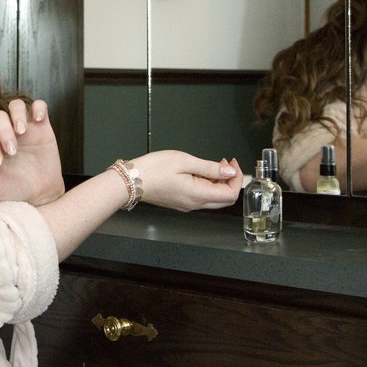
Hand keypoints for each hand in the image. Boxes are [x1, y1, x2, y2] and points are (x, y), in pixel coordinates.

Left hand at [0, 99, 64, 205]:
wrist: (39, 194)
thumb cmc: (14, 190)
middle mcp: (5, 132)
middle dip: (3, 132)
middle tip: (12, 152)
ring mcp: (24, 127)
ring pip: (16, 105)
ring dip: (17, 115)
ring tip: (22, 131)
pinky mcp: (42, 126)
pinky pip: (39, 106)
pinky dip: (38, 108)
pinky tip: (38, 119)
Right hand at [127, 151, 241, 211]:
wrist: (130, 181)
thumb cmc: (153, 169)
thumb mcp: (184, 161)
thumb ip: (209, 167)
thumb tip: (229, 171)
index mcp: (198, 194)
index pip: (230, 194)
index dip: (236, 178)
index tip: (232, 163)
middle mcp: (195, 204)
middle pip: (224, 199)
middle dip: (230, 180)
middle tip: (226, 163)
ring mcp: (187, 205)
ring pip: (213, 198)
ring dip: (218, 182)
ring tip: (212, 164)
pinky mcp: (180, 202)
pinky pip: (201, 197)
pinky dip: (207, 185)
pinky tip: (199, 172)